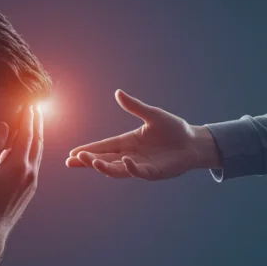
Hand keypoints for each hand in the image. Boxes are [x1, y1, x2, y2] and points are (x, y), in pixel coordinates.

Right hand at [0, 104, 43, 239]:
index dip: (27, 117)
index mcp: (18, 164)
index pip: (26, 134)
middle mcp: (30, 171)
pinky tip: (30, 146)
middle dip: (36, 122)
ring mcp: (32, 180)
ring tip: (35, 122)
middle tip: (36, 107)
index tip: (29, 103)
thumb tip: (4, 126)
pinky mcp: (31, 187)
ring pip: (38, 151)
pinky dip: (35, 148)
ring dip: (37, 135)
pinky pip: (36, 161)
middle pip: (37, 141)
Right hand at [65, 89, 219, 180]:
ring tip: (93, 161)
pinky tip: (126, 160)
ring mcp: (142, 165)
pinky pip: (140, 172)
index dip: (88, 150)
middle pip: (105, 160)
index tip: (72, 154)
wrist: (193, 142)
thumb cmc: (173, 129)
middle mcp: (131, 155)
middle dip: (89, 161)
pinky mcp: (155, 172)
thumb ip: (135, 106)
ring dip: (105, 167)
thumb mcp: (153, 115)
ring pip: (118, 170)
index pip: (104, 147)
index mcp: (128, 142)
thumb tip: (118, 93)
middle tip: (74, 160)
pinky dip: (132, 168)